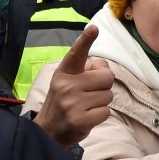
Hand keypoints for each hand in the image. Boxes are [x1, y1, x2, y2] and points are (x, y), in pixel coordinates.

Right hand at [33, 25, 113, 148]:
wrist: (50, 130)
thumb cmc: (66, 100)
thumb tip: (104, 67)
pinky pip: (106, 111)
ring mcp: (73, 104)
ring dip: (102, 101)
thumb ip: (87, 70)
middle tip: (90, 92)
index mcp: (65, 72)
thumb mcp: (69, 81)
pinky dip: (101, 114)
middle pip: (107, 77)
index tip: (94, 28)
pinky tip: (88, 116)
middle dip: (104, 84)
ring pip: (108, 95)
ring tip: (87, 105)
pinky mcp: (81, 120)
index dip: (85, 40)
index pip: (76, 53)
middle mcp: (67, 86)